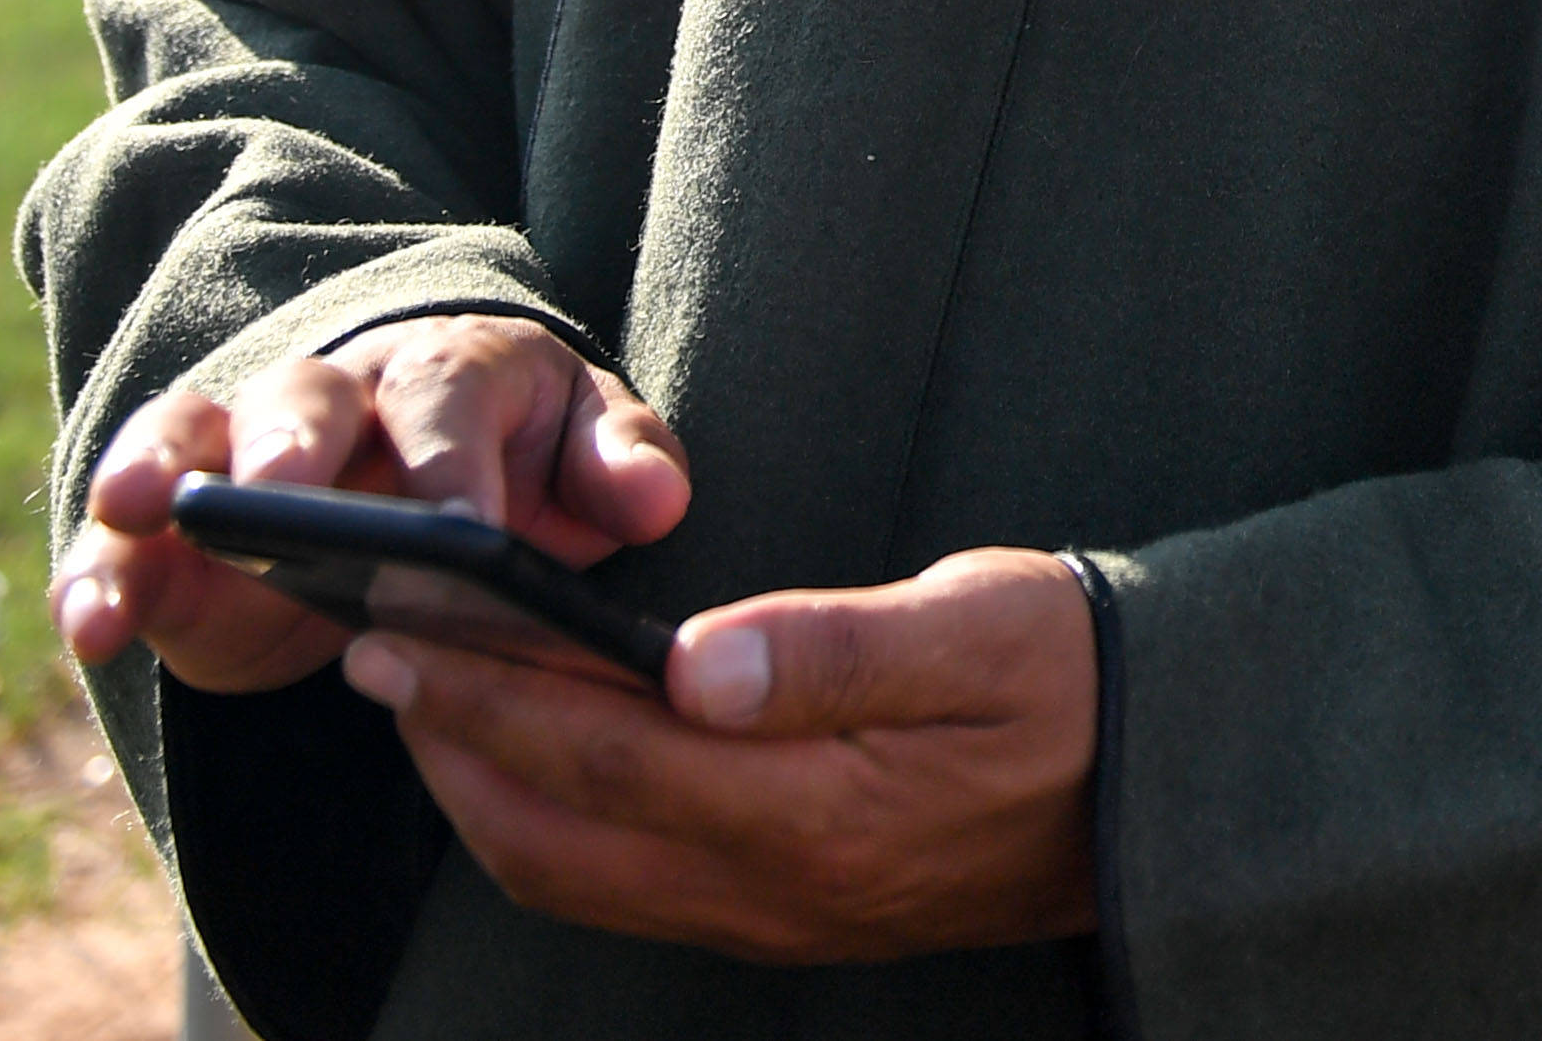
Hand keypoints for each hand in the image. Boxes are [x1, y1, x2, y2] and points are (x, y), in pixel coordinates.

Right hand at [52, 314, 691, 696]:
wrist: (424, 472)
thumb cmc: (518, 457)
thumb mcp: (585, 451)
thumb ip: (623, 464)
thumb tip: (657, 498)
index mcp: (445, 373)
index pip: (445, 400)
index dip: (452, 464)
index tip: (463, 538)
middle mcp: (331, 396)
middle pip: (301, 398)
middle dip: (289, 444)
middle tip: (278, 498)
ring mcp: (235, 455)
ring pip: (187, 439)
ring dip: (159, 471)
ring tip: (136, 513)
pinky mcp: (171, 534)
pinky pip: (122, 541)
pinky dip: (100, 575)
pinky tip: (94, 625)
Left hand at [342, 546, 1099, 963]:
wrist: (1163, 785)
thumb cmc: (1074, 673)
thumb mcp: (981, 624)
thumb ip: (835, 648)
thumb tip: (692, 661)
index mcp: (818, 811)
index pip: (605, 753)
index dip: (487, 692)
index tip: (400, 626)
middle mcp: (778, 888)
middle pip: (558, 832)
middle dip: (451, 744)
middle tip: (377, 650)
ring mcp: (778, 917)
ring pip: (576, 875)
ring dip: (485, 791)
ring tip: (429, 701)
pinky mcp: (787, 917)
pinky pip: (624, 890)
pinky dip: (548, 824)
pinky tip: (533, 758)